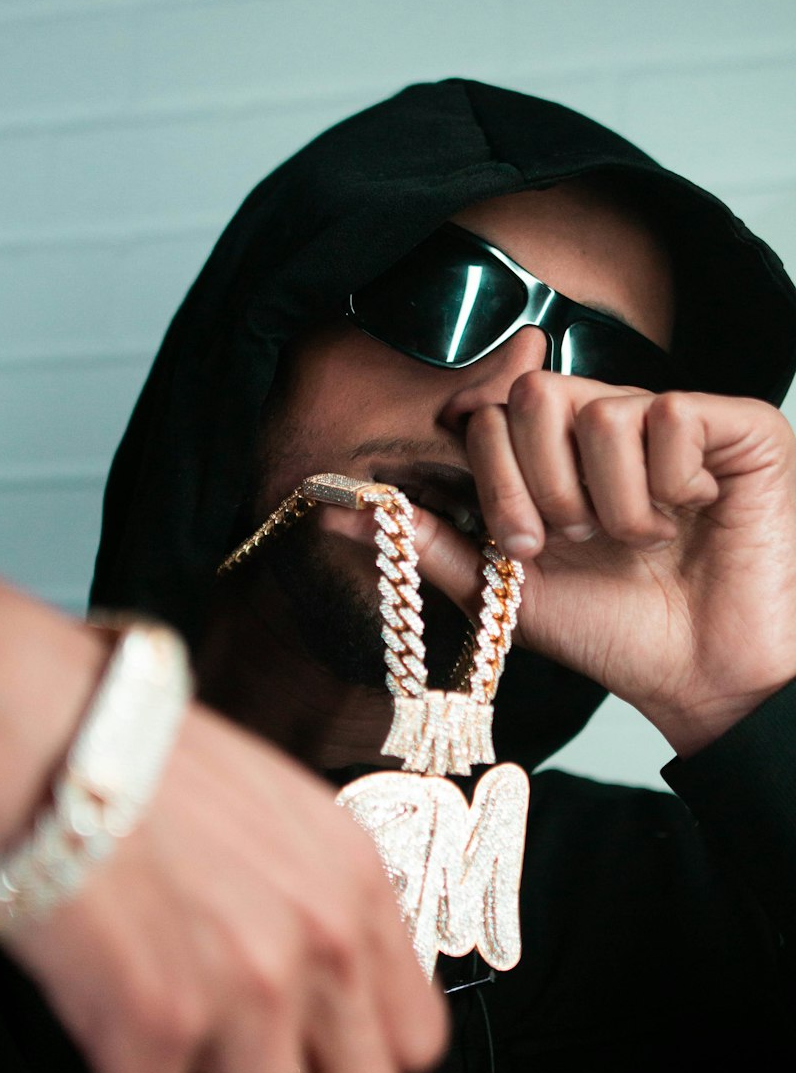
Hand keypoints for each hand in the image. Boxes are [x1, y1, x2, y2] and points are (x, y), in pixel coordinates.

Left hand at [413, 377, 795, 754]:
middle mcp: (606, 420)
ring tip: (637, 542)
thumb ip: (429, 541)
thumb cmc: (611, 631)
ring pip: (598, 410)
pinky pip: (669, 415)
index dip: (491, 473)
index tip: (519, 542)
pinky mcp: (736, 424)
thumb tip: (335, 512)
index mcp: (552, 452)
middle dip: (538, 488)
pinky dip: (668, 485)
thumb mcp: (505, 588)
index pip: (488, 408)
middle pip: (532, 396)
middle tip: (571, 544)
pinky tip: (691, 514)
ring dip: (607, 502)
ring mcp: (670, 416)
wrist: (699, 676)